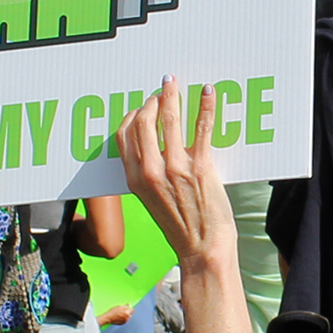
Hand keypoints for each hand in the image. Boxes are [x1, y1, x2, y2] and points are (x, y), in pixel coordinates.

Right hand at [116, 81, 230, 267]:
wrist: (202, 248)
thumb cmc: (181, 227)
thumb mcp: (151, 201)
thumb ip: (147, 176)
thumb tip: (153, 151)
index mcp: (135, 179)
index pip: (124, 136)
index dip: (132, 116)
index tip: (142, 108)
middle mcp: (152, 171)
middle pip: (143, 122)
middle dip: (150, 102)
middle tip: (160, 93)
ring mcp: (176, 168)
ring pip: (170, 119)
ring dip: (171, 96)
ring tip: (174, 84)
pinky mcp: (201, 167)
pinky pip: (202, 128)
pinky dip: (205, 106)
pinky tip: (208, 92)